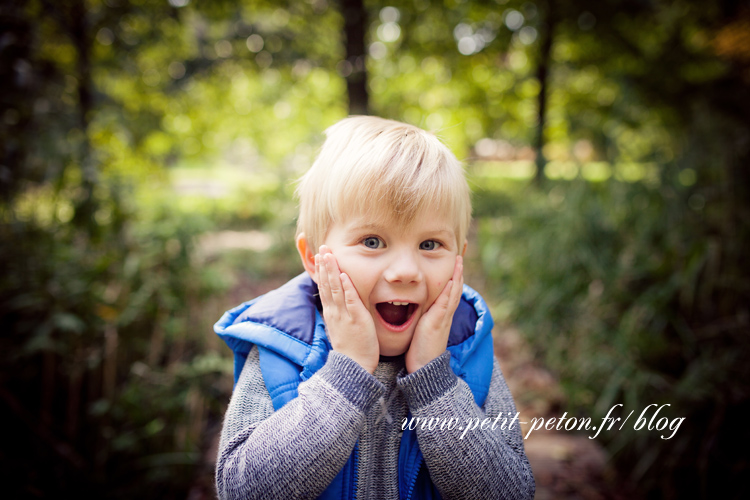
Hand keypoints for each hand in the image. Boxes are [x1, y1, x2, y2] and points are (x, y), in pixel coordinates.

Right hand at [316, 246, 379, 372]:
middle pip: (327, 284)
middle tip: (322, 248)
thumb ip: (339, 315)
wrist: (352, 368)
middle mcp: (335, 311)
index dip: (322, 271)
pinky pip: (350, 300)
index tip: (320, 256)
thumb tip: (337, 305)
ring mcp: (344, 315)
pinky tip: (344, 275)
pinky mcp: (356, 319)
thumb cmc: (350, 350)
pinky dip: (346, 287)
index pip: (324, 288)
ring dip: (332, 271)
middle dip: (325, 265)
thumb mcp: (340, 329)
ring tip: (329, 255)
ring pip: (335, 289)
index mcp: (331, 313)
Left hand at [405, 255, 463, 372]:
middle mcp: (445, 313)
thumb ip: (422, 317)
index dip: (453, 274)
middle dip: (458, 269)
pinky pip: (446, 302)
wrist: (424, 369)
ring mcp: (443, 317)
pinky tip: (452, 278)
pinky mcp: (437, 321)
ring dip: (457, 274)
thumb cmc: (421, 351)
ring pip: (453, 291)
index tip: (455, 260)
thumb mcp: (422, 329)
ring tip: (460, 258)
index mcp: (441, 314)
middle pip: (456, 286)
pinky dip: (450, 290)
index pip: (449, 290)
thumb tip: (413, 306)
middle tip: (461, 252)